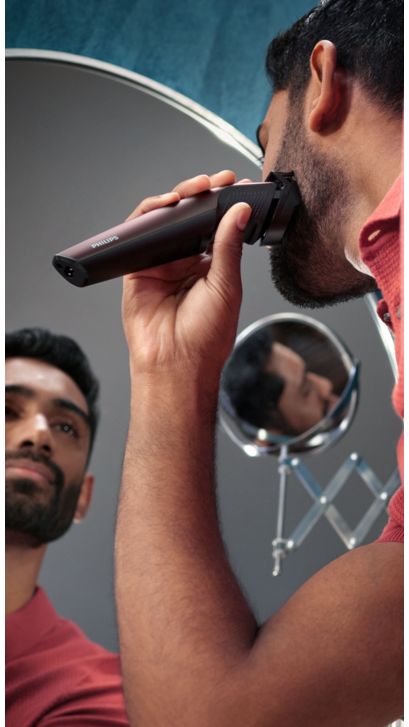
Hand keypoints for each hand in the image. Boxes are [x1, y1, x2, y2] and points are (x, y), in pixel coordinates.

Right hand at [122, 170, 251, 377]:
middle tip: (219, 181)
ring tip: (197, 187)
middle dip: (205, 195)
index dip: (227, 204)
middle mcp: (185, 262)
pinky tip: (169, 203)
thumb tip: (240, 211)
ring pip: (167, 219)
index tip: (240, 186)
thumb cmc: (205, 337)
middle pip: (191, 217)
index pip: (218, 226)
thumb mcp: (226, 286)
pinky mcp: (137, 266)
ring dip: (180, 197)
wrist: (176, 363)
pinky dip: (151, 212)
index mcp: (211, 267)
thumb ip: (229, 246)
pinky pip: (141, 232)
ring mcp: (161, 262)